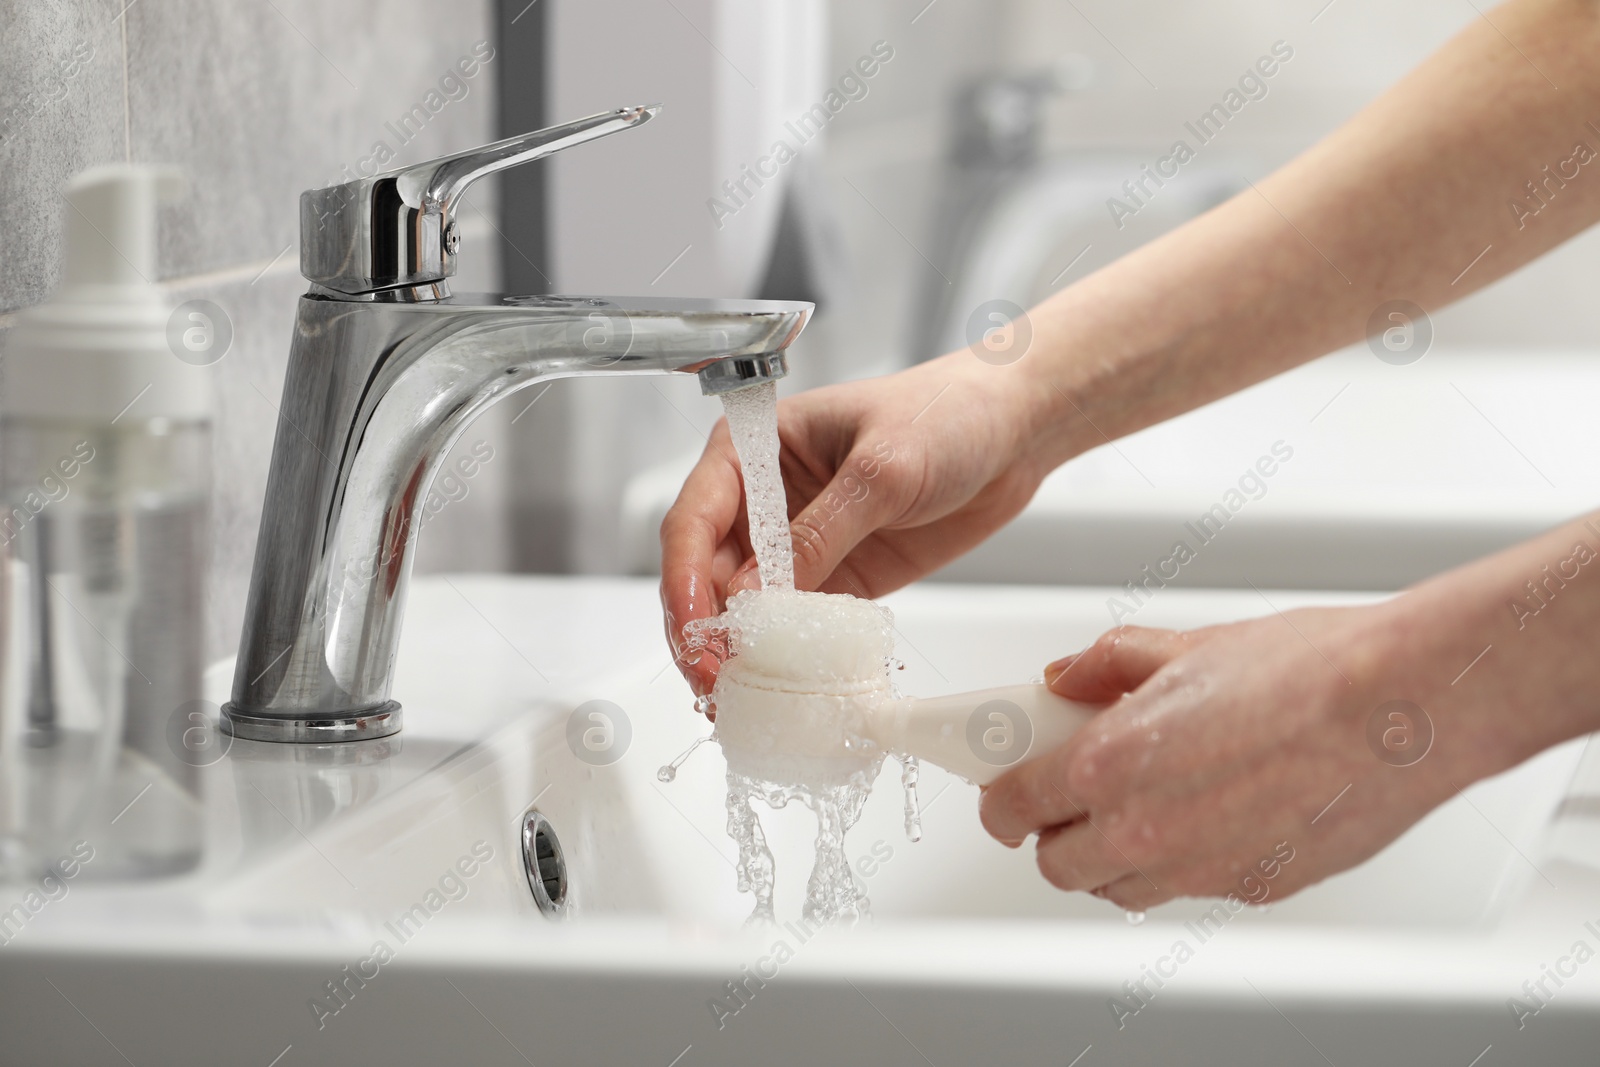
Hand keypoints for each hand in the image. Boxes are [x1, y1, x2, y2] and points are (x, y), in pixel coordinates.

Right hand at [660, 352, 1045, 696]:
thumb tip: (756, 595)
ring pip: (742, 607)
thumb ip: (820, 533)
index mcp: (752, 448)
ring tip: (736, 699)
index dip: (683, 577)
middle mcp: (762, 499)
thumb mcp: (881, 470)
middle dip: (702, 630)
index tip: (695, 629)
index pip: (693, 517)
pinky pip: (794, 625)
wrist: (1014, 432)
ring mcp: (795, 543)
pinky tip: (780, 689)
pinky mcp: (834, 578)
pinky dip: (784, 659)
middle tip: (713, 682)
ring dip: (735, 653)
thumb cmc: (946, 415)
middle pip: (704, 572)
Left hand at [977, 604, 1530, 909]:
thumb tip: (1065, 677)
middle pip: (1057, 864)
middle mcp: (1147, 831)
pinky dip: (1177, 862)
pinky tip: (1206, 812)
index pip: (1014, 806)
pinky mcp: (1253, 888)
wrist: (1406, 705)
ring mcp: (1201, 870)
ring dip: (1109, 856)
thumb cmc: (1311, 670)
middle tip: (1070, 790)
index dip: (1000, 796)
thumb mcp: (1185, 646)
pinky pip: (1186, 889)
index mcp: (1112, 765)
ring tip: (1137, 802)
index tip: (1004, 783)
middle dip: (1052, 831)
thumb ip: (1106, 667)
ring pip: (1117, 890)